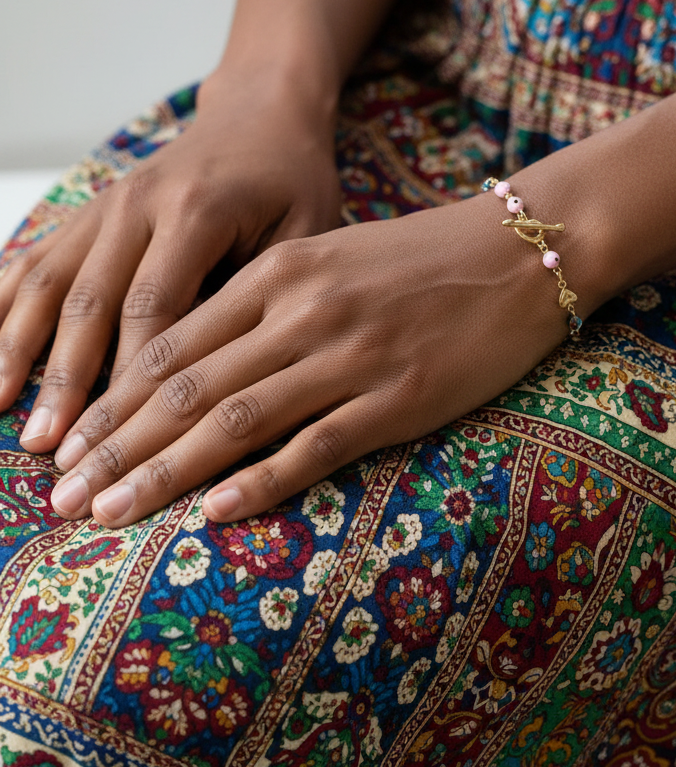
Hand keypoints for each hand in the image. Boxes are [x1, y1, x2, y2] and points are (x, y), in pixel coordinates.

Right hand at [4, 71, 341, 454]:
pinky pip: (36, 262)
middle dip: (68, 383)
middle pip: (91, 304)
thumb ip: (266, 291)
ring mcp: (105, 204)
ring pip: (50, 285)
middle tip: (52, 453)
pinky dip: (4, 311)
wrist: (261, 114)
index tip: (124, 441)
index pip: (154, 308)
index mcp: (197, 211)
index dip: (134, 380)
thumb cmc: (294, 180)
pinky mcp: (90, 211)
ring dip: (21, 354)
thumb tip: (230, 374)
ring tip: (8, 420)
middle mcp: (138, 204)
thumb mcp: (305, 230)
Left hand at [46, 194, 569, 526]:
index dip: (111, 402)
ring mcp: (351, 356)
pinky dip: (260, 482)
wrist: (522, 251)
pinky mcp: (399, 397)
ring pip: (235, 421)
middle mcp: (303, 312)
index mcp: (282, 273)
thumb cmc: (427, 257)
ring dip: (165, 473)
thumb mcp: (335, 258)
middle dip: (115, 447)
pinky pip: (315, 446)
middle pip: (186, 388)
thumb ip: (270, 301)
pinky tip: (216, 515)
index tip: (70, 446)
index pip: (171, 343)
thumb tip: (207, 360)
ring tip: (109, 515)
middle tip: (63, 498)